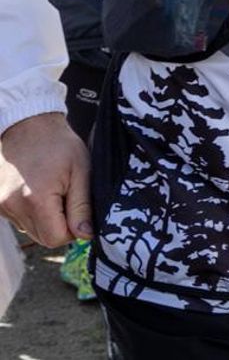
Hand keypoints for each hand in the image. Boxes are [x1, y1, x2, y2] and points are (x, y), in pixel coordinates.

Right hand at [0, 113, 90, 246]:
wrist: (27, 124)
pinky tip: (37, 189)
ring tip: (51, 189)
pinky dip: (31, 211)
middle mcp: (12, 205)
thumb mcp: (80, 171)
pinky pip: (18, 219)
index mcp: (35, 199)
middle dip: (59, 225)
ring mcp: (0, 205)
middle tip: (66, 197)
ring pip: (30, 229)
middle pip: (42, 237)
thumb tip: (86, 235)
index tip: (78, 210)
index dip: (73, 230)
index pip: (56, 238)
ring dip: (45, 218)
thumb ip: (82, 206)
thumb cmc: (58, 144)